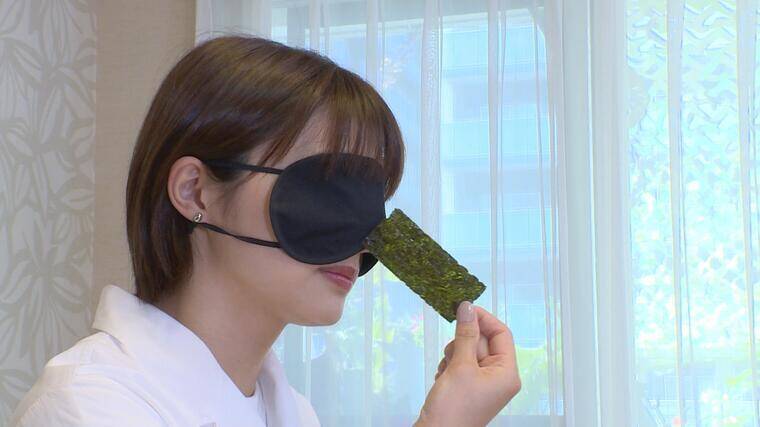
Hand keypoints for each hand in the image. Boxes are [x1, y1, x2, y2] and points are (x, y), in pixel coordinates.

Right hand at [414, 302, 520, 426]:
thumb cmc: (453, 409)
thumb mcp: (461, 366)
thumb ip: (466, 334)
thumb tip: (467, 307)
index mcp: (507, 373)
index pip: (502, 334)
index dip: (483, 319)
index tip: (464, 308)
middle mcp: (499, 377)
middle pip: (483, 341)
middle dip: (463, 343)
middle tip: (452, 355)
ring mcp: (483, 383)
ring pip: (468, 351)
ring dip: (453, 355)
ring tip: (447, 372)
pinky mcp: (468, 387)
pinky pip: (460, 364)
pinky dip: (448, 366)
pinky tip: (443, 379)